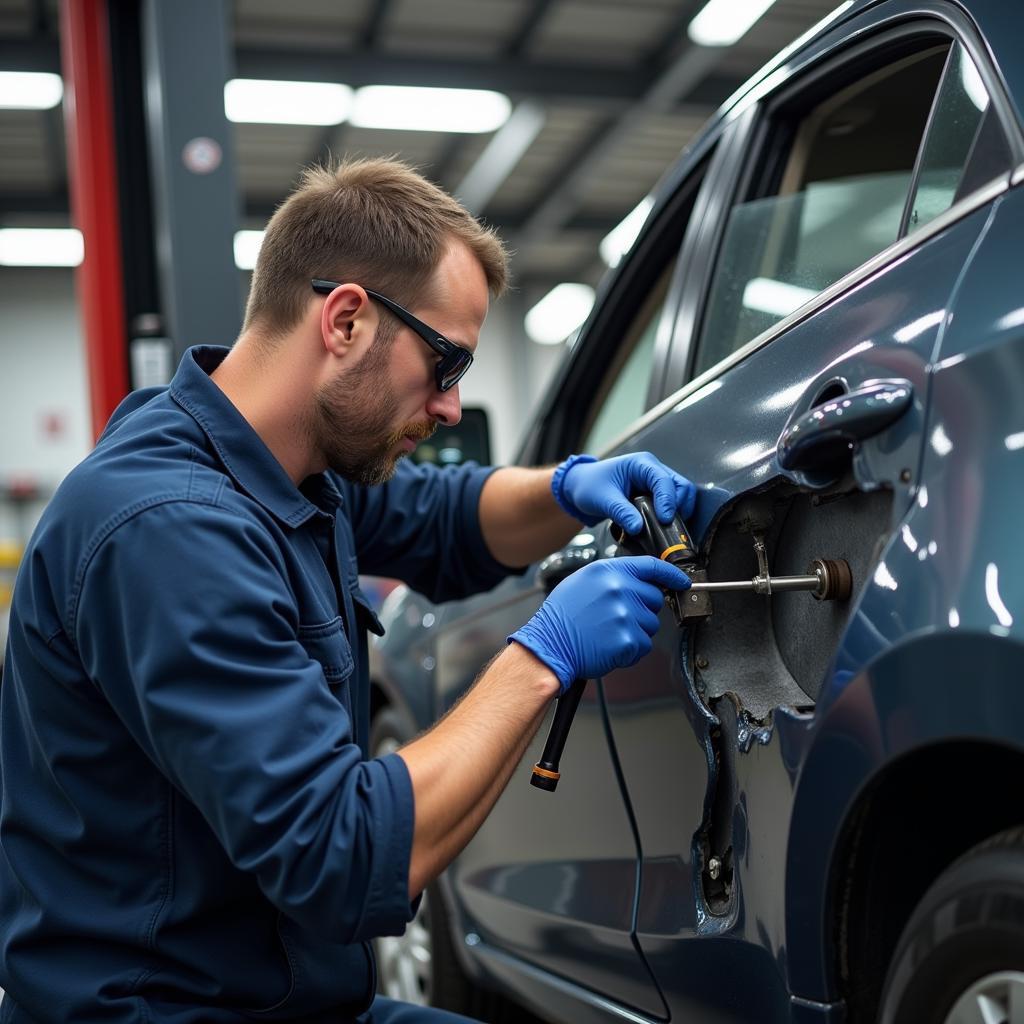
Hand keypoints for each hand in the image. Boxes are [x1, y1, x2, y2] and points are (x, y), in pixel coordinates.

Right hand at [508, 557, 690, 692]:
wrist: (550, 645)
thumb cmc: (563, 617)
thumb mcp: (583, 582)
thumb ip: (613, 577)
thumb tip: (640, 582)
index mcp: (608, 571)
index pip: (651, 566)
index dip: (671, 575)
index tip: (682, 581)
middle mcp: (619, 588)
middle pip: (654, 599)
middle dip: (642, 610)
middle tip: (616, 619)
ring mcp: (625, 614)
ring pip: (651, 625)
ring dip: (635, 632)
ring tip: (609, 633)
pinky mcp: (628, 639)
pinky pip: (644, 645)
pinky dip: (631, 651)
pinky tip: (610, 646)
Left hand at [555, 452, 695, 533]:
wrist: (581, 487)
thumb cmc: (589, 485)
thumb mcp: (603, 499)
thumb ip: (621, 512)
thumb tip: (638, 527)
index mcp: (641, 464)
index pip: (663, 480)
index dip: (668, 501)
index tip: (665, 519)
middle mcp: (652, 470)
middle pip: (680, 486)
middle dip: (679, 506)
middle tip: (670, 525)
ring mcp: (654, 482)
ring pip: (680, 495)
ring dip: (678, 511)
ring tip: (668, 527)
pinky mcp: (653, 495)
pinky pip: (671, 503)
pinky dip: (672, 515)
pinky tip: (663, 526)